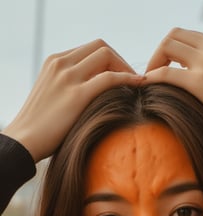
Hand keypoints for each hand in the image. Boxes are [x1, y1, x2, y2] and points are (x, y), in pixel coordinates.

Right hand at [3, 39, 141, 161]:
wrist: (24, 141)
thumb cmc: (40, 128)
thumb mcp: (53, 97)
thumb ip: (70, 89)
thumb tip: (95, 96)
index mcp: (54, 62)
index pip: (89, 49)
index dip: (110, 60)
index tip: (121, 76)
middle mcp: (61, 64)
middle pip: (101, 46)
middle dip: (120, 61)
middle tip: (132, 80)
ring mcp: (68, 77)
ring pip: (107, 56)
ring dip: (126, 68)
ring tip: (136, 86)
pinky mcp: (77, 95)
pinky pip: (110, 79)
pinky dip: (128, 80)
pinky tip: (138, 87)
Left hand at [145, 28, 202, 142]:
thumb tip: (198, 84)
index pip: (187, 35)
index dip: (170, 50)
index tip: (165, 68)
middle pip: (174, 35)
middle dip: (159, 53)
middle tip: (154, 74)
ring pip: (167, 47)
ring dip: (153, 63)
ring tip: (150, 82)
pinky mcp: (201, 82)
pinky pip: (166, 73)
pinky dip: (152, 78)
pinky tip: (147, 88)